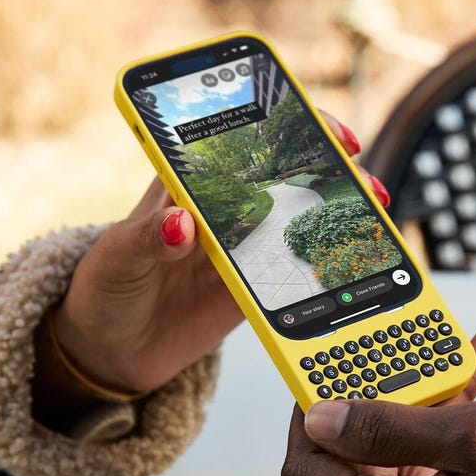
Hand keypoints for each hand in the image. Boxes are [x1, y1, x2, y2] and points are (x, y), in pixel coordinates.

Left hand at [51, 112, 372, 392]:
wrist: (107, 352)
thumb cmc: (103, 289)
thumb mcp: (117, 257)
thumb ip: (150, 238)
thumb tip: (183, 224)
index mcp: (189, 185)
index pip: (242, 140)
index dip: (284, 123)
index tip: (317, 126)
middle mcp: (223, 210)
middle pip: (285, 174)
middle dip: (328, 164)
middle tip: (358, 172)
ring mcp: (243, 249)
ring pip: (301, 216)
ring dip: (338, 209)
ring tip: (371, 208)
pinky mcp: (255, 289)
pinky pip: (297, 267)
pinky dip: (327, 259)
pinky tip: (352, 255)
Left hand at [281, 328, 475, 475]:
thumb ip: (388, 427)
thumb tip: (320, 419)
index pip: (310, 475)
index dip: (310, 418)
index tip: (328, 372)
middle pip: (369, 466)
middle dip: (401, 397)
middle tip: (425, 349)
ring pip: (419, 469)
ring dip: (448, 408)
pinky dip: (471, 442)